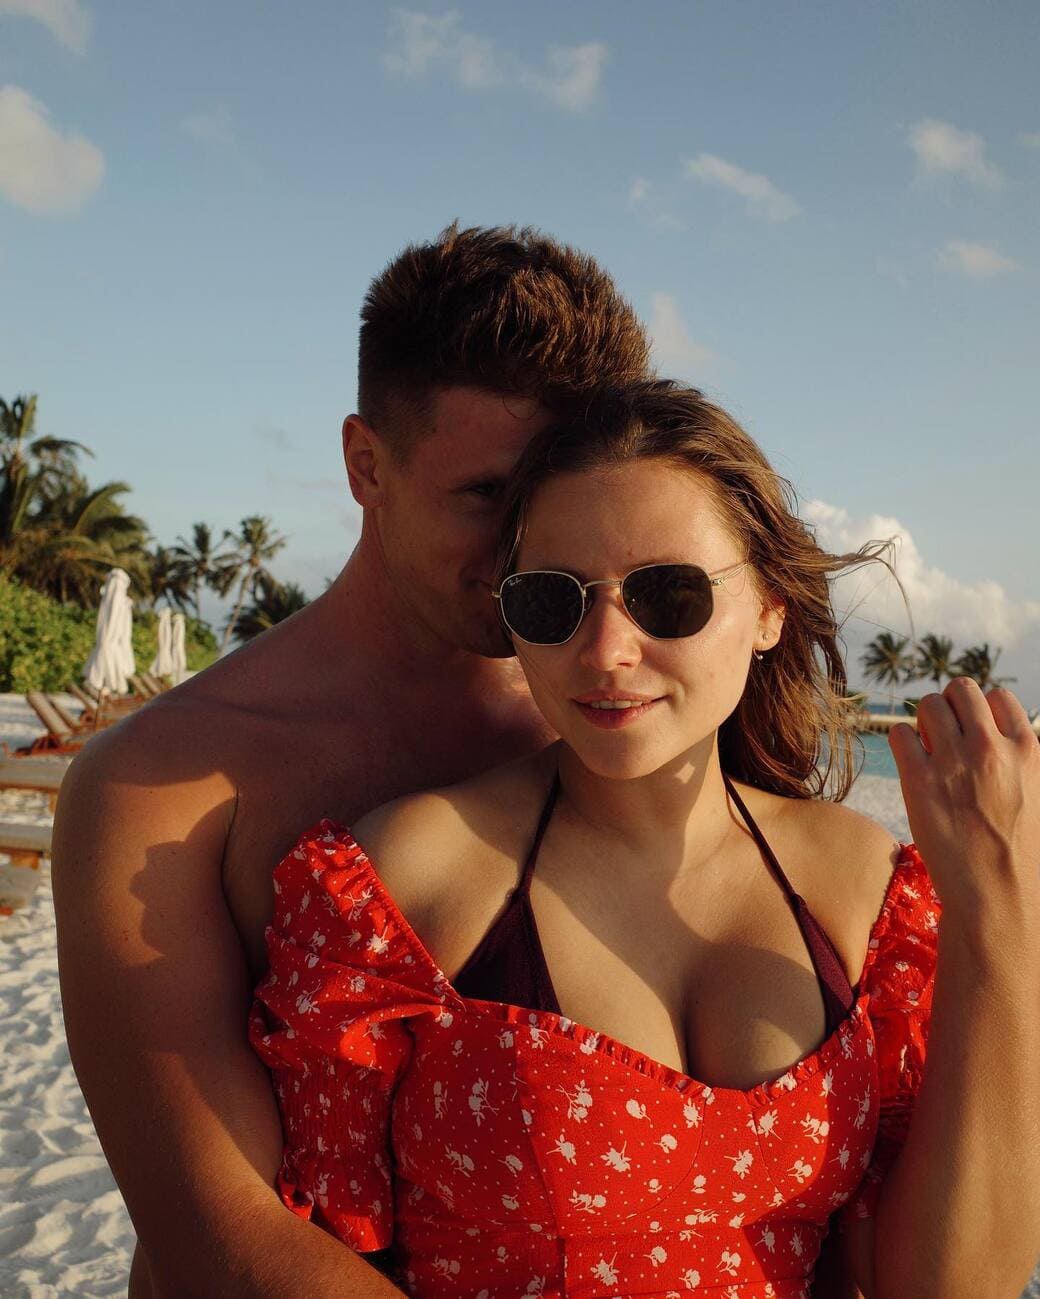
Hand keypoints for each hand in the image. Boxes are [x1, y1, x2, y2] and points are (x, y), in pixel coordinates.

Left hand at [889, 678, 1039, 919]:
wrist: (997, 895)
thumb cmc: (1017, 850)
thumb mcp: (1033, 791)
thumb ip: (1015, 758)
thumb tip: (991, 731)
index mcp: (1028, 749)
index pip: (997, 696)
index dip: (981, 711)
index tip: (974, 731)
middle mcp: (991, 747)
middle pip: (960, 690)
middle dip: (950, 706)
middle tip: (945, 735)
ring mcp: (953, 762)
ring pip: (928, 705)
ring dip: (924, 722)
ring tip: (929, 750)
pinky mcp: (919, 780)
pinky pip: (899, 734)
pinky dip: (902, 743)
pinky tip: (912, 764)